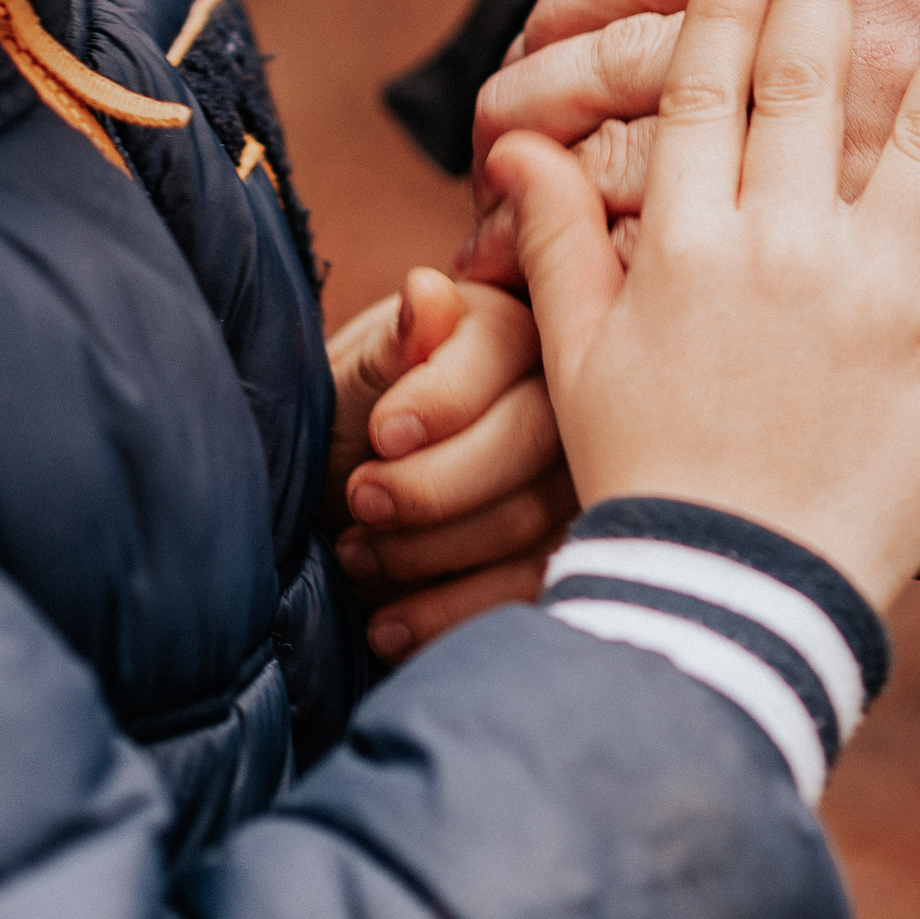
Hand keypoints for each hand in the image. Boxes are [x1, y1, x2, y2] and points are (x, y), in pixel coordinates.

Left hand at [325, 272, 575, 660]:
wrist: (345, 497)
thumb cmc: (348, 421)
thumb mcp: (349, 379)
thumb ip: (390, 347)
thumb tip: (429, 294)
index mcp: (514, 322)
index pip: (507, 350)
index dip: (445, 397)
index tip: (382, 433)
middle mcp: (561, 394)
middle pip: (533, 438)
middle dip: (435, 483)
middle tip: (358, 501)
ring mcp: (574, 478)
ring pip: (532, 519)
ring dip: (433, 551)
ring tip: (354, 555)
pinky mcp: (564, 550)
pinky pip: (530, 588)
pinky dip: (453, 613)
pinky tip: (388, 624)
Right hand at [490, 0, 919, 608]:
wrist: (738, 595)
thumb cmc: (649, 479)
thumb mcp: (578, 360)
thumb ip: (553, 244)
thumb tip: (514, 148)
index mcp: (686, 246)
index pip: (702, 92)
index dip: (725, 13)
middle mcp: (782, 248)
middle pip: (806, 83)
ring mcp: (874, 289)